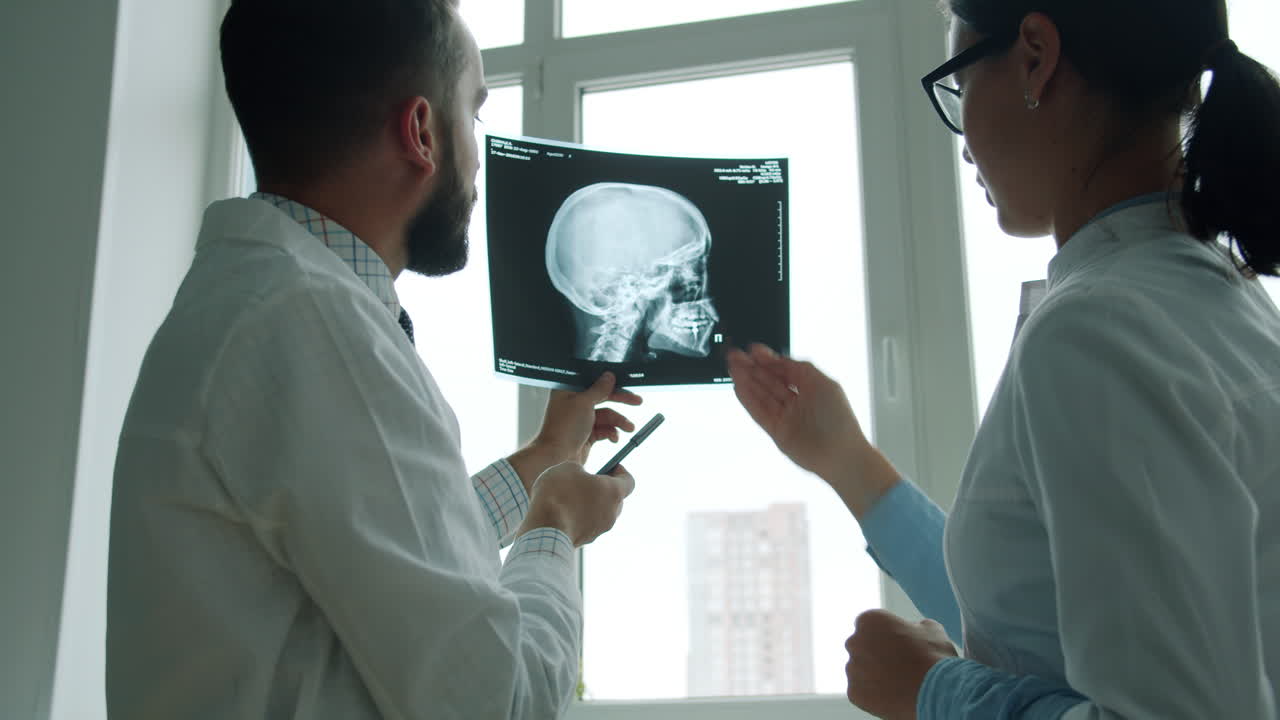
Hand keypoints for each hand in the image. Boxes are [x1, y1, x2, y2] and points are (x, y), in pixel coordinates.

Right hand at [516, 462, 635, 545]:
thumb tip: (580, 476)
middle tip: (588, 481)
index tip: (611, 466)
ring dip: (591, 504)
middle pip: (616, 499)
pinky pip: (588, 525)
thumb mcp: (568, 467)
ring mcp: (600, 529)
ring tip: (571, 497)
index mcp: (614, 492)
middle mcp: (612, 513)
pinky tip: (563, 512)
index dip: (621, 472)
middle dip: (604, 489)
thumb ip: (581, 469)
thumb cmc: (558, 494)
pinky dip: (580, 518)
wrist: (544, 529)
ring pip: (601, 513)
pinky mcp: (586, 540)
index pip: (629, 481)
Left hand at [536, 372, 642, 465]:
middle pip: (602, 398)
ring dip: (618, 421)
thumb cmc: (562, 429)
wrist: (555, 458)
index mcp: (569, 391)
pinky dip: (611, 433)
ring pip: (605, 415)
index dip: (611, 384)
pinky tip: (614, 438)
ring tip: (629, 428)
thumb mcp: (584, 403)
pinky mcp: (585, 435)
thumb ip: (599, 389)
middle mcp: (574, 404)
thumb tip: (609, 376)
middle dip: (621, 402)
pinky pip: (603, 430)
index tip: (626, 385)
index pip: (594, 382)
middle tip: (637, 401)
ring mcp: (580, 420)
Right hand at [727, 344, 864, 477]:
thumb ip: (799, 369)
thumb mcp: (822, 382)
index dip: (769, 360)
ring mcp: (787, 417)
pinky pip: (759, 413)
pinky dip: (748, 400)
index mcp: (811, 388)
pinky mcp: (777, 432)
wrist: (840, 454)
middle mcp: (798, 402)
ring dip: (746, 381)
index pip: (785, 370)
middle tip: (735, 356)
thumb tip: (780, 360)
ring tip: (733, 368)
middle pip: (770, 381)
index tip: (754, 350)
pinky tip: (739, 387)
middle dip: (752, 368)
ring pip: (762, 396)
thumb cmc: (838, 419)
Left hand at [844, 610, 957, 719]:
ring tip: (898, 683)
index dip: (884, 636)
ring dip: (873, 675)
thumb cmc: (934, 657)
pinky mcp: (854, 692)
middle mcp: (854, 642)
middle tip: (897, 666)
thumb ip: (914, 626)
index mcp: (869, 620)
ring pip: (860, 671)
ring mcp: (852, 669)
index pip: (868, 626)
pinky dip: (873, 694)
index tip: (897, 646)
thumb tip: (914, 630)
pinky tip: (893, 695)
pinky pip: (861, 692)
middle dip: (874, 655)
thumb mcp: (931, 629)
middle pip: (861, 647)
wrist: (936, 692)